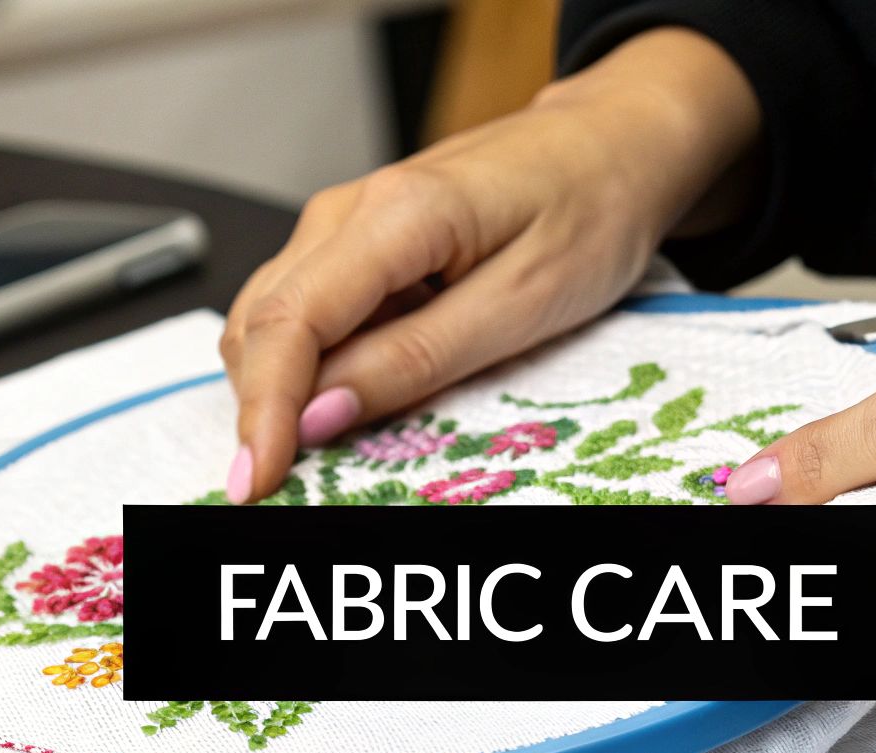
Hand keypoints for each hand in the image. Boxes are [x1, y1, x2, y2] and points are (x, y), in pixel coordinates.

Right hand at [220, 28, 759, 502]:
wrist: (615, 145)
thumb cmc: (590, 209)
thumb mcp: (520, 306)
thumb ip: (414, 361)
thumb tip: (321, 414)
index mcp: (396, 215)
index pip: (289, 322)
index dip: (263, 412)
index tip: (260, 480)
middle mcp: (351, 210)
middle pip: (260, 323)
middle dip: (260, 411)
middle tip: (283, 485)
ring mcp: (348, 220)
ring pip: (271, 318)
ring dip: (279, 389)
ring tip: (319, 448)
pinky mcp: (360, 240)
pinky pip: (308, 310)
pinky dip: (310, 363)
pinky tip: (349, 395)